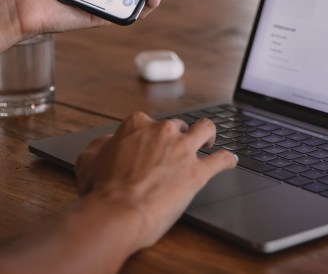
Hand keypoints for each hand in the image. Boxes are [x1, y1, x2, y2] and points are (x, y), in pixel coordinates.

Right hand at [75, 112, 236, 249]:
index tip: (150, 144)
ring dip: (209, 135)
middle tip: (175, 151)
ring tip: (209, 143)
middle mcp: (163, 132)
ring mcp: (183, 150)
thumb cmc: (101, 192)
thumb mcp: (89, 162)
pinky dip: (228, 160)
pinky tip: (231, 161)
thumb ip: (101, 146)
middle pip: (178, 126)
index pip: (148, 122)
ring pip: (206, 130)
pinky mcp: (198, 172)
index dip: (149, 134)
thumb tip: (107, 143)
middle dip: (178, 136)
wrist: (117, 212)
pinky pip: (221, 160)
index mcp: (137, 126)